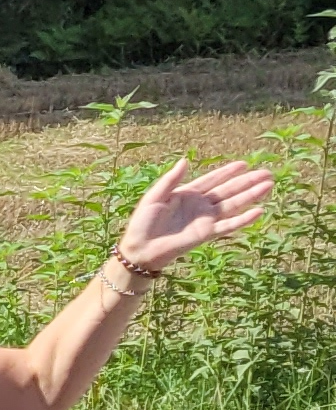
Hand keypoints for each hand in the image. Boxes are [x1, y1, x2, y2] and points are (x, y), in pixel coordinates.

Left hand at [117, 156, 270, 273]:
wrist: (140, 248)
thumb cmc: (143, 222)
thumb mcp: (155, 196)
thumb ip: (171, 179)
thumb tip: (185, 160)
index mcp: (188, 194)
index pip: (212, 180)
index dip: (228, 172)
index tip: (244, 164)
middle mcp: (201, 206)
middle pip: (229, 190)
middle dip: (247, 181)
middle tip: (266, 173)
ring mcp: (206, 219)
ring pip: (234, 204)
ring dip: (251, 196)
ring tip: (268, 185)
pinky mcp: (207, 234)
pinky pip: (229, 225)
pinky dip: (243, 219)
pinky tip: (258, 211)